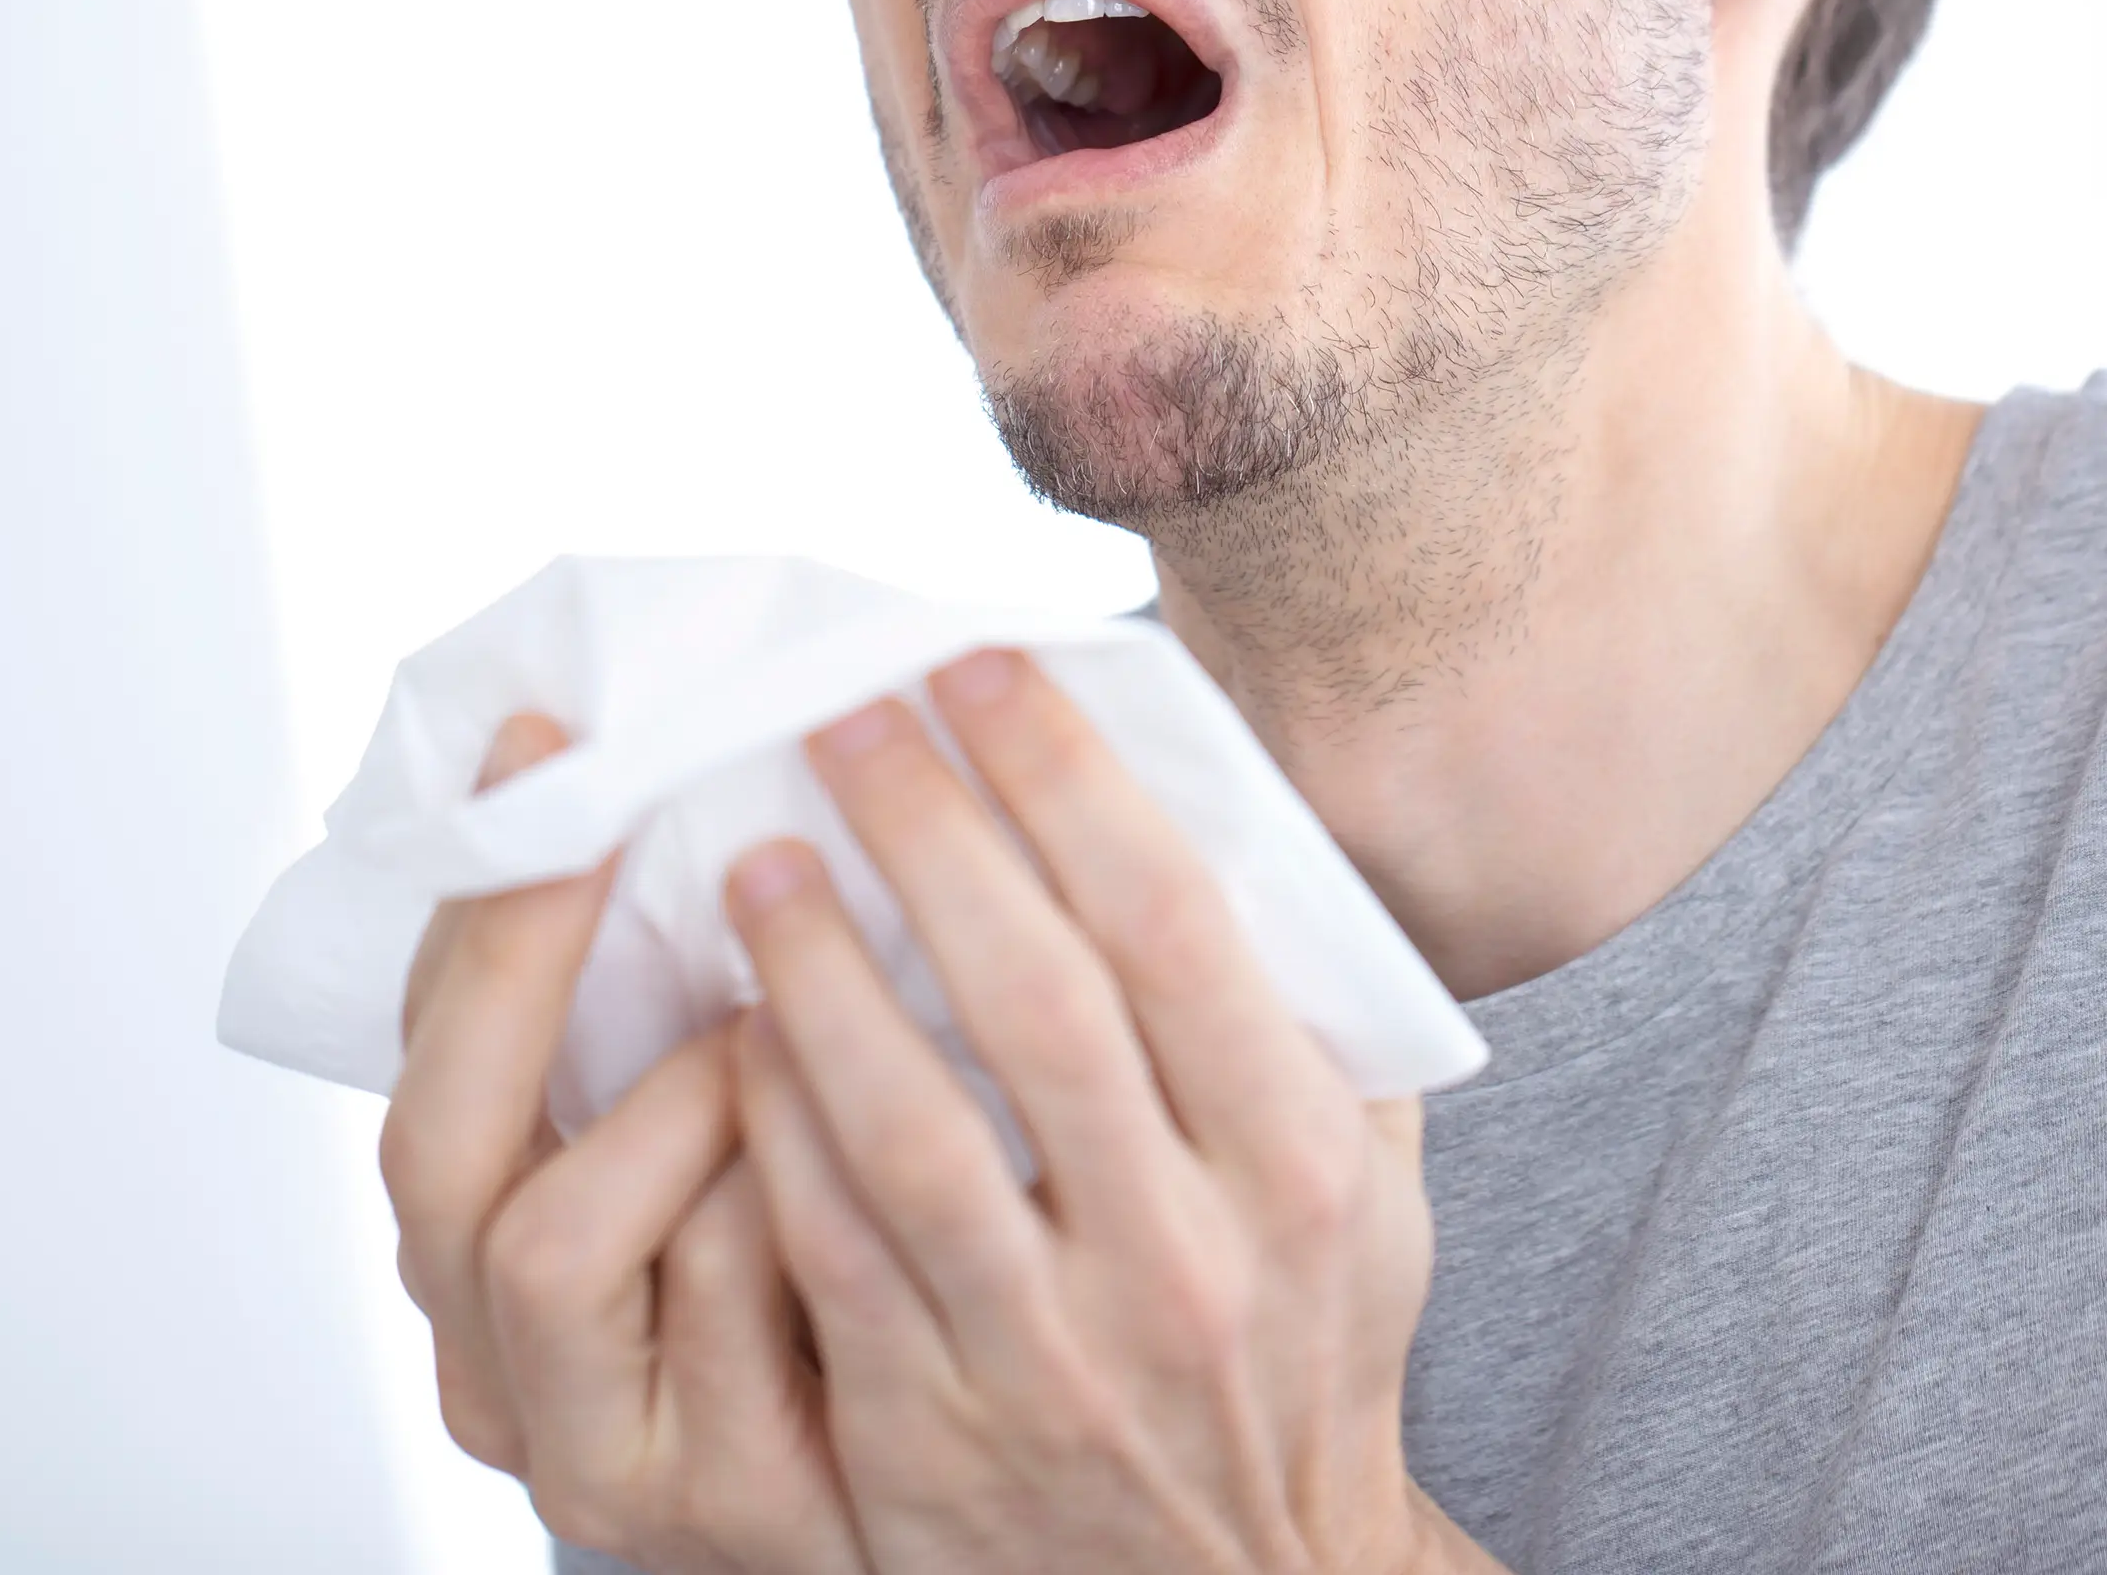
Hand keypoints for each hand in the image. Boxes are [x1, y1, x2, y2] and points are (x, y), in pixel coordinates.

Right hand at [380, 712, 863, 1574]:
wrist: (979, 1495)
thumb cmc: (845, 1279)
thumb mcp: (723, 1133)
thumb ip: (666, 1008)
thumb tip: (680, 776)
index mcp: (480, 1253)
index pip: (420, 1058)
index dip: (476, 905)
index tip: (544, 745)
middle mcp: (502, 1364)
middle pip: (436, 1150)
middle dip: (521, 958)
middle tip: (612, 816)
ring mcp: (602, 1452)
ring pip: (555, 1241)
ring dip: (677, 1099)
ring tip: (776, 1022)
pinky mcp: (728, 1509)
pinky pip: (721, 1312)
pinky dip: (782, 1201)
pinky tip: (866, 1139)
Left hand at [721, 646, 1501, 1574]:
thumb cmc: (1299, 1346)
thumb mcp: (1370, 1182)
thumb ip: (1314, 1011)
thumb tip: (1218, 797)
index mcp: (1304, 1170)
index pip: (1175, 926)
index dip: (1066, 779)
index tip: (984, 669)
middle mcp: (1185, 1263)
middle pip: (1037, 1003)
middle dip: (930, 836)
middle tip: (844, 718)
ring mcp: (1050, 1360)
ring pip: (908, 1132)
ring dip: (820, 974)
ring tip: (760, 858)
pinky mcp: (928, 1437)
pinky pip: (828, 1256)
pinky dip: (775, 1130)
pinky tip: (736, 1030)